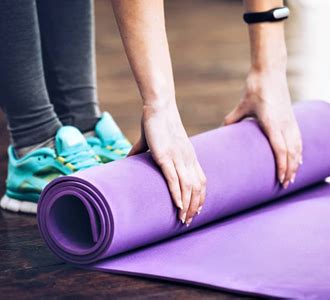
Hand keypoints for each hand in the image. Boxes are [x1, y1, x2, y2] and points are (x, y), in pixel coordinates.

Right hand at [129, 101, 205, 225]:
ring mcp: (178, 158)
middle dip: (195, 207)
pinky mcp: (166, 156)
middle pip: (198, 188)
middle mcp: (188, 159)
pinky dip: (178, 194)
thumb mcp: (153, 142)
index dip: (201, 197)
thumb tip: (128, 159)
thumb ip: (142, 151)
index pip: (201, 181)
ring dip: (188, 205)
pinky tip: (179, 206)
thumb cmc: (155, 123)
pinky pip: (174, 179)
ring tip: (184, 220)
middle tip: (188, 222)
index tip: (198, 211)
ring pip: (188, 187)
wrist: (158, 108)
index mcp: (189, 157)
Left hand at [224, 69, 301, 188]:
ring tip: (292, 177)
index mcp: (273, 123)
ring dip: (296, 163)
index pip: (281, 150)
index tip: (281, 180)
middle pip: (291, 153)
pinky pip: (299, 139)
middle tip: (284, 185)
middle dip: (289, 171)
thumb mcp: (243, 105)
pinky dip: (300, 151)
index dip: (282, 166)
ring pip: (298, 147)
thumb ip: (233, 119)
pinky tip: (299, 159)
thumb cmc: (256, 88)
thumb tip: (222, 129)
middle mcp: (285, 124)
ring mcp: (291, 121)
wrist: (271, 71)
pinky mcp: (293, 118)